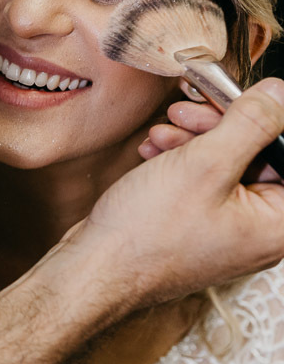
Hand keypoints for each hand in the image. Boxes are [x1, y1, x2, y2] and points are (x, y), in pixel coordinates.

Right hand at [66, 78, 283, 309]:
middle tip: (187, 112)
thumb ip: (250, 125)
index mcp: (278, 223)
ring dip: (194, 142)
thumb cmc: (148, 233)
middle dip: (219, 129)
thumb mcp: (203, 165)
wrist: (97, 268)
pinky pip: (203, 184)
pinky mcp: (198, 228)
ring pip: (226, 167)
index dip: (263, 123)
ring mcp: (228, 231)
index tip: (233, 101)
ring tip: (161, 135)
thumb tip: (279, 95)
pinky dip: (181, 162)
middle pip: (258, 158)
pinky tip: (154, 153)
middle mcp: (260, 231)